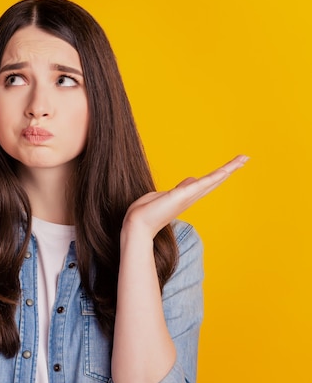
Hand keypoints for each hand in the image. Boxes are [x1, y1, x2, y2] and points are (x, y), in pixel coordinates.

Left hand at [123, 155, 248, 238]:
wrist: (137, 224)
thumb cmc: (146, 212)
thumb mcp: (165, 195)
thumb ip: (181, 188)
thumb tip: (192, 179)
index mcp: (186, 196)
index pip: (206, 183)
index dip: (219, 175)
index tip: (230, 167)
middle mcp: (191, 197)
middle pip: (215, 181)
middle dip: (230, 169)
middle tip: (245, 158)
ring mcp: (188, 196)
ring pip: (213, 180)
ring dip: (228, 169)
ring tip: (243, 158)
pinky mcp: (183, 195)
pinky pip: (203, 183)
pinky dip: (215, 176)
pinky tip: (226, 169)